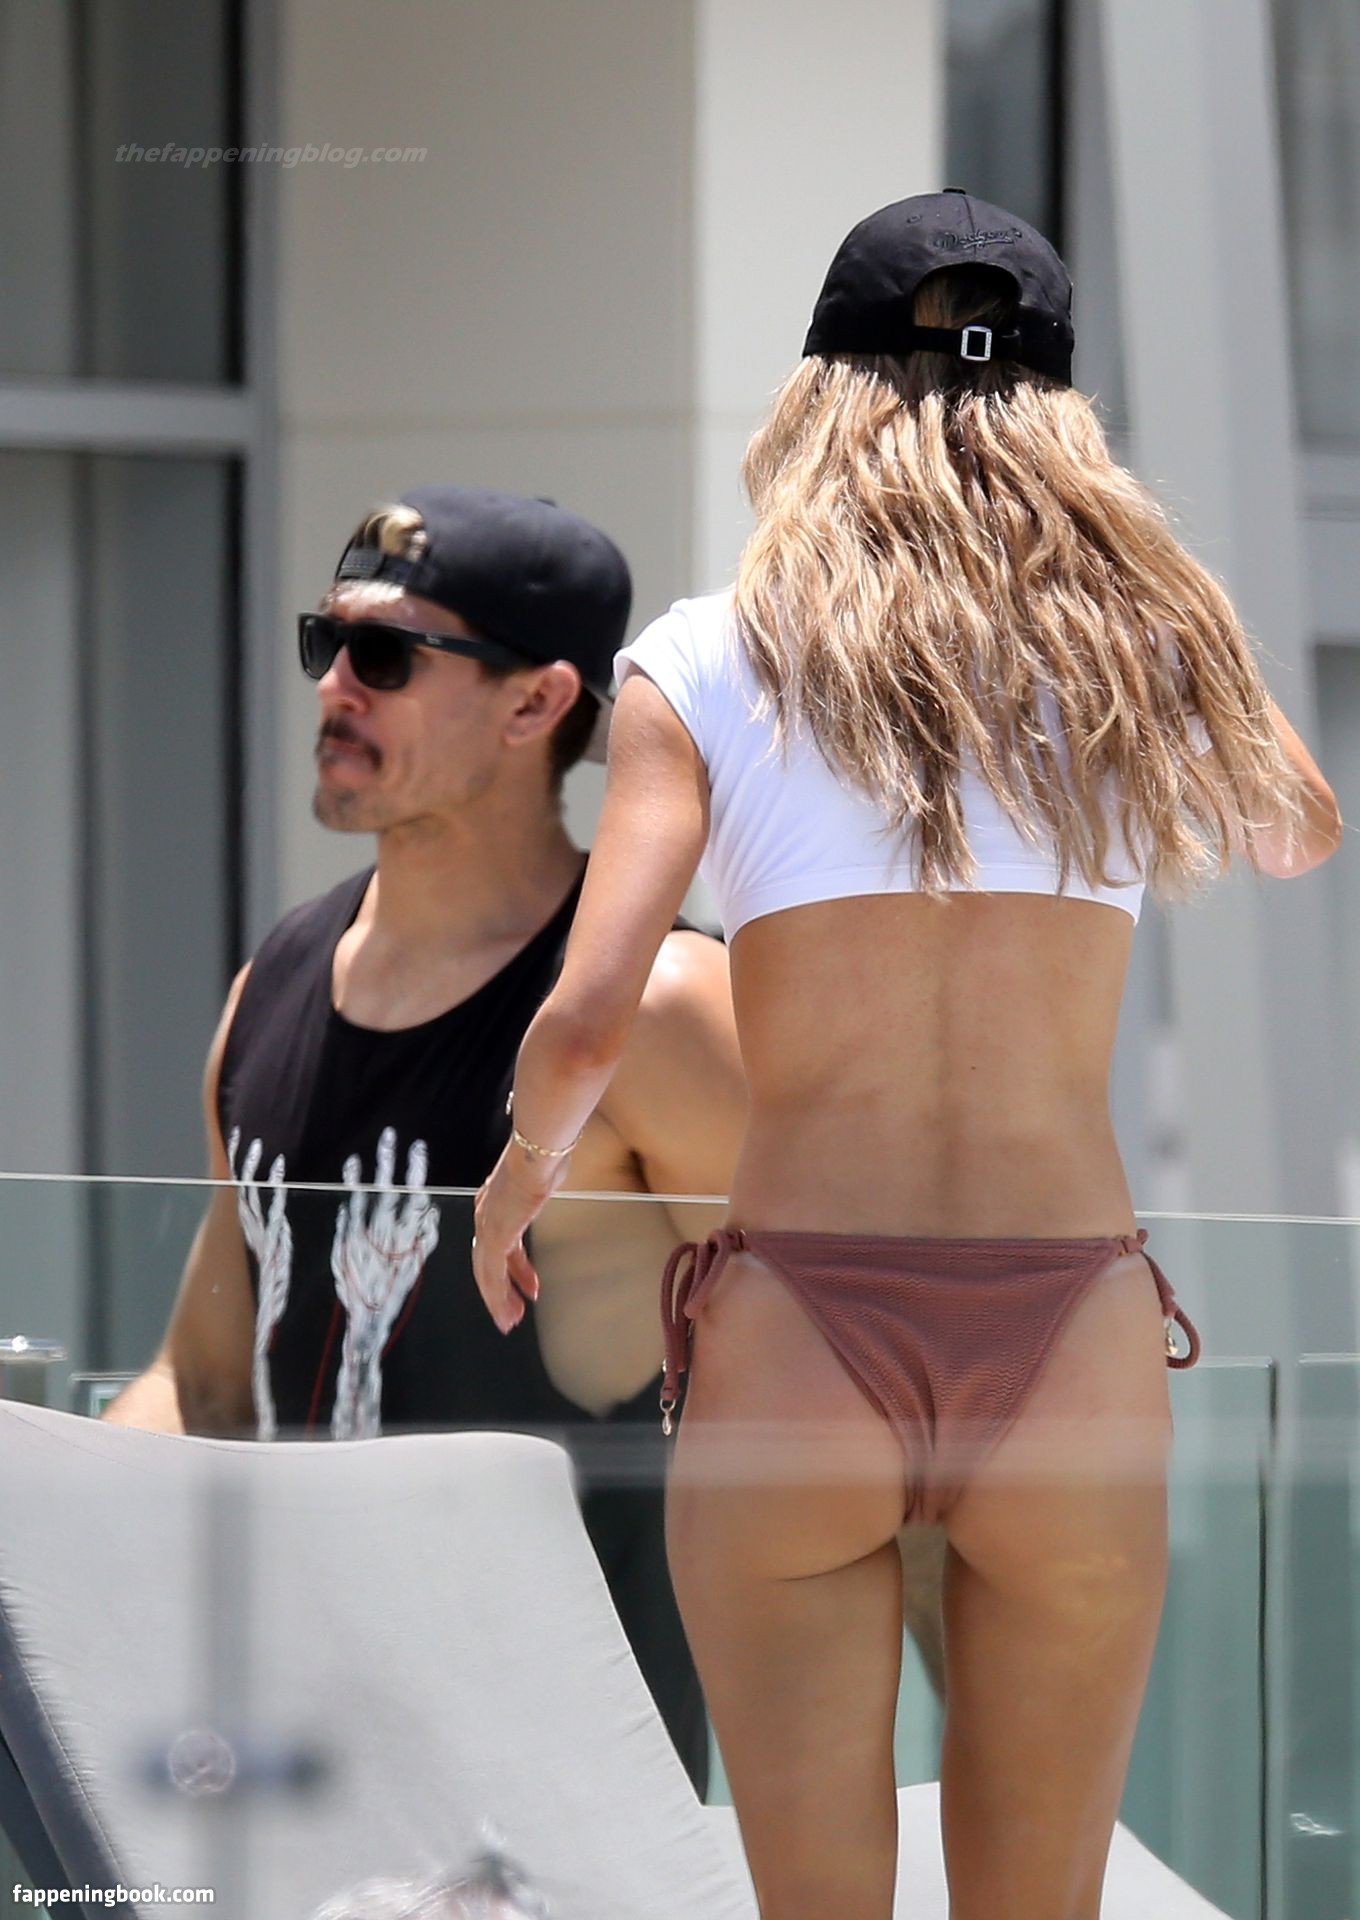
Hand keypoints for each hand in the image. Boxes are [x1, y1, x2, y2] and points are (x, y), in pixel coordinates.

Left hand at [472, 1146, 563, 1333]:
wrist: (538, 1152)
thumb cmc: (545, 1155)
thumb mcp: (545, 1172)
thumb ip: (545, 1179)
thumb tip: (555, 1169)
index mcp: (494, 1202)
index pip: (499, 1244)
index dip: (512, 1268)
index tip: (527, 1284)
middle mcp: (485, 1216)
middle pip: (486, 1263)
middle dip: (499, 1290)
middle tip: (512, 1312)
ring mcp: (488, 1227)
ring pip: (487, 1275)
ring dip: (499, 1300)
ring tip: (512, 1320)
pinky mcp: (495, 1238)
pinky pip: (494, 1275)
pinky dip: (500, 1296)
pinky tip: (512, 1310)